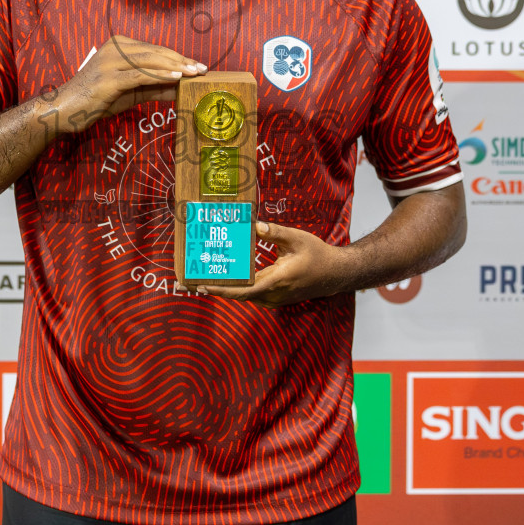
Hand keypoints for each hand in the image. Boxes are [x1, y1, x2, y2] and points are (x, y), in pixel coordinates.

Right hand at [49, 35, 204, 133]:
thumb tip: (181, 88)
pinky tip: (176, 77)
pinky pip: (139, 75)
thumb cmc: (96, 100)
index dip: (179, 57)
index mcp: (119, 45)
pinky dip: (160, 75)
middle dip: (182, 60)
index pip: (156, 50)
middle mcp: (115, 48)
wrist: (63, 110)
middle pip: (156, 52)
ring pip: (150, 61)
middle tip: (203, 69)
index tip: (198, 65)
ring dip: (176, 66)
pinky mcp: (108, 79)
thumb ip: (155, 87)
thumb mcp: (130, 92)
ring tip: (195, 72)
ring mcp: (110, 62)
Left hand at [201, 221, 347, 307]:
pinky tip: (225, 278)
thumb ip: (275, 232)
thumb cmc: (317, 254)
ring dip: (224, 289)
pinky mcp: (275, 298)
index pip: (244, 290)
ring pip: (244, 297)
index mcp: (277, 279)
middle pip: (238, 295)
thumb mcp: (297, 238)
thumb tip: (254, 225)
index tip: (203, 286)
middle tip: (188, 282)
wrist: (335, 274)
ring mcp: (274, 299)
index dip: (222, 290)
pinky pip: (251, 296)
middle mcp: (273, 294)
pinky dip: (236, 289)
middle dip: (214, 289)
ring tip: (201, 279)